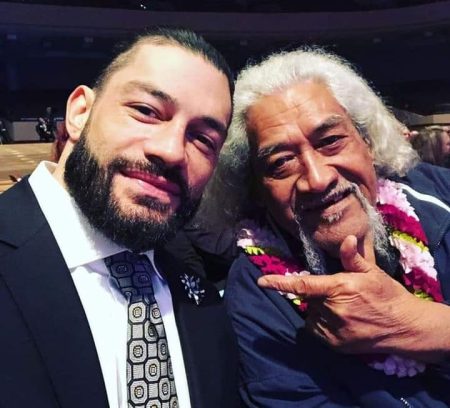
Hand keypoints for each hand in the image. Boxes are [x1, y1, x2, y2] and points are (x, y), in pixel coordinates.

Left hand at [258, 235, 448, 360]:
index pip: (303, 285)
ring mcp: (333, 330)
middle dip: (317, 295)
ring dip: (319, 310)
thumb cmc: (388, 295)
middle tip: (339, 294)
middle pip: (308, 299)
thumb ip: (352, 258)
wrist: (405, 327)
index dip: (280, 283)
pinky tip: (342, 321)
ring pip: (312, 315)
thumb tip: (346, 238)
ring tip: (344, 309)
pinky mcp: (335, 345)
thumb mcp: (372, 272)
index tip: (262, 282)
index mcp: (339, 288)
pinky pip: (317, 330)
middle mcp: (333, 310)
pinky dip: (323, 324)